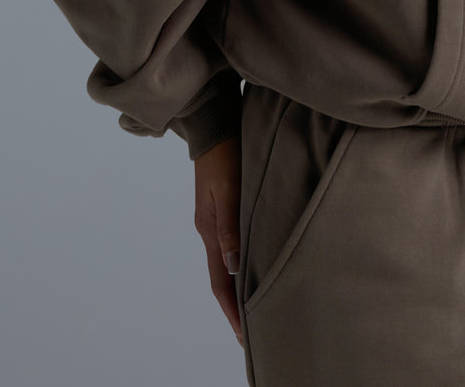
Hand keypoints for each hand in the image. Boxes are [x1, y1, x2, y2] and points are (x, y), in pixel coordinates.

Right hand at [193, 134, 243, 342]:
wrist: (214, 128)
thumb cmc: (224, 155)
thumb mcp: (228, 190)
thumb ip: (230, 227)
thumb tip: (235, 266)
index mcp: (210, 231)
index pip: (221, 281)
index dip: (231, 310)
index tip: (243, 336)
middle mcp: (210, 231)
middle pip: (222, 279)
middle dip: (234, 307)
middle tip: (250, 332)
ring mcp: (214, 222)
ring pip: (226, 264)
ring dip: (237, 287)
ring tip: (253, 307)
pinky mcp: (221, 211)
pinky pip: (229, 247)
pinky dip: (238, 265)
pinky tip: (250, 268)